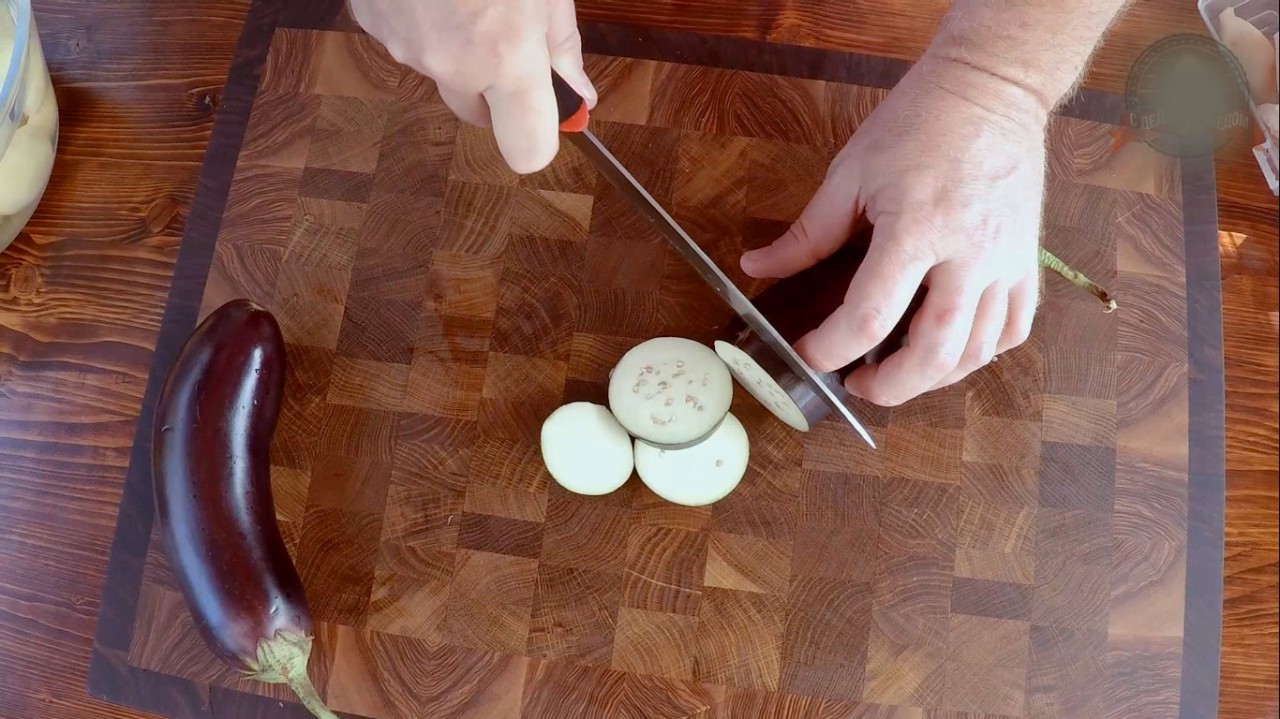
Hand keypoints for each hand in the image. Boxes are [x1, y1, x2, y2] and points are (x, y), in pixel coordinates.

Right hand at [348, 0, 596, 173]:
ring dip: (457, 45)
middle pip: (479, 115)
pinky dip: (422, 18)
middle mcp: (452, 65)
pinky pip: (407, 38)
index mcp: (507, 58)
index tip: (550, 113)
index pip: (528, 151)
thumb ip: (561, 48)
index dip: (540, 137)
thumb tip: (577, 97)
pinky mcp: (371, 19)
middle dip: (496, 89)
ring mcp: (404, 45)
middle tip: (509, 34)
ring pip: (441, 70)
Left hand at [741, 56, 1049, 406]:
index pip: (870, 316)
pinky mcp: (1028, 261)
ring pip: (977, 353)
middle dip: (889, 387)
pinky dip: (979, 353)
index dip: (830, 348)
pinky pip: (1012, 330)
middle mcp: (970, 254)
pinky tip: (947, 348)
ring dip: (932, 378)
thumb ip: (807, 234)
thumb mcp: (849, 174)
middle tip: (856, 383)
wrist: (991, 89)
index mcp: (917, 229)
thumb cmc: (918, 124)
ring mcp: (1007, 261)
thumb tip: (757, 266)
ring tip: (896, 370)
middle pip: (934, 354)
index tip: (808, 351)